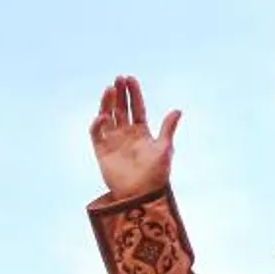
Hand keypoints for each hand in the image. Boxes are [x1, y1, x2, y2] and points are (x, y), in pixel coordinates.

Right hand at [90, 75, 181, 198]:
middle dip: (120, 93)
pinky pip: (96, 133)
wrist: (142, 195)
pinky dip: (98, 123)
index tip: (131, 79)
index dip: (134, 93)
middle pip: (121, 108)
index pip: (137, 108)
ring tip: (110, 89)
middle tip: (119, 78)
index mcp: (142, 132)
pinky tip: (104, 116)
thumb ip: (168, 128)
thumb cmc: (156, 174)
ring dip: (107, 103)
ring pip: (107, 116)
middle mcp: (126, 135)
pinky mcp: (101, 151)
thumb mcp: (164, 148)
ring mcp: (113, 142)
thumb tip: (178, 110)